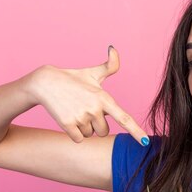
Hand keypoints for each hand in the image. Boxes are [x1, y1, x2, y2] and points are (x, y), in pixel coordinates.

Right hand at [23, 46, 148, 144]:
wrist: (46, 83)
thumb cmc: (73, 79)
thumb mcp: (93, 72)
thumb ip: (110, 66)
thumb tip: (113, 49)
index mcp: (104, 98)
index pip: (124, 118)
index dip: (136, 131)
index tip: (145, 142)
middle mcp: (95, 108)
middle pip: (104, 131)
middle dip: (96, 125)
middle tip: (85, 111)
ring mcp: (81, 117)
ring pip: (90, 135)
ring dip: (84, 128)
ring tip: (75, 111)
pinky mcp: (68, 124)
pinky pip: (79, 139)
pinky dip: (74, 133)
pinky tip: (68, 118)